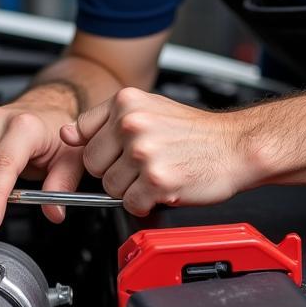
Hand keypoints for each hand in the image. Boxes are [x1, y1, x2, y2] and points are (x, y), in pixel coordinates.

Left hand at [59, 87, 254, 213]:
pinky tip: (164, 187)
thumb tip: (67, 133)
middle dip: (114, 172)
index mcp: (126, 102)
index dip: (101, 149)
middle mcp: (132, 123)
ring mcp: (143, 152)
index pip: (83, 134)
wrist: (238, 146)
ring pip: (111, 188)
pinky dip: (146, 203)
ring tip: (157, 174)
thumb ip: (104, 121)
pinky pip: (131, 204)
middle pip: (93, 165)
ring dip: (132, 189)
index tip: (116, 152)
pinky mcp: (156, 180)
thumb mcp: (148, 110)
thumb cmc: (196, 132)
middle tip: (143, 166)